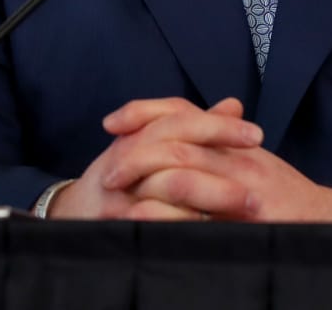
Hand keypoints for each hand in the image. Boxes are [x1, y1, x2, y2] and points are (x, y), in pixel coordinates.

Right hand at [47, 96, 262, 218]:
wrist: (72, 214)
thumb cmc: (120, 180)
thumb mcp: (152, 149)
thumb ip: (192, 129)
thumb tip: (233, 105)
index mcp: (138, 135)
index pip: (179, 118)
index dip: (217, 124)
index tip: (256, 134)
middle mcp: (127, 155)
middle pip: (174, 141)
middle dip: (218, 149)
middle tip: (259, 161)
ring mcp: (121, 189)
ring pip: (167, 179)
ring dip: (211, 190)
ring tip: (247, 200)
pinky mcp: (117, 220)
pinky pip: (153, 217)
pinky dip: (183, 219)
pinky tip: (212, 225)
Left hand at [52, 97, 331, 223]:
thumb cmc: (283, 195)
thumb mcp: (248, 160)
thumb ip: (217, 138)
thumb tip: (181, 118)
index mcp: (232, 140)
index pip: (182, 112)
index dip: (143, 112)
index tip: (110, 123)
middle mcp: (237, 156)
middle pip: (176, 137)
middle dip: (135, 151)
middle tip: (108, 171)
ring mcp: (243, 188)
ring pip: (185, 171)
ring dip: (144, 182)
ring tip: (116, 198)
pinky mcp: (249, 219)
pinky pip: (201, 216)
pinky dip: (168, 219)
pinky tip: (145, 225)